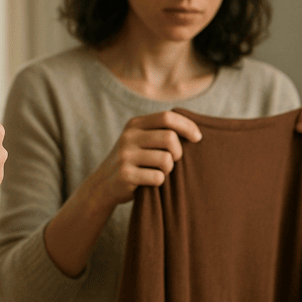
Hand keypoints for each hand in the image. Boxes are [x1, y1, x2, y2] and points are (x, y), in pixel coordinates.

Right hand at [85, 111, 201, 209]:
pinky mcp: (125, 174)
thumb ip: (160, 131)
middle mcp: (128, 137)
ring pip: (166, 159)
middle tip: (173, 161)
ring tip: (159, 172)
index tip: (197, 138)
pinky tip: (149, 182)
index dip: (187, 126)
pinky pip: (157, 177)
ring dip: (169, 169)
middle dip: (178, 152)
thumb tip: (196, 131)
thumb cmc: (133, 161)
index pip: (167, 117)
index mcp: (134, 124)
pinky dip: (159, 182)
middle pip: (169, 138)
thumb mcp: (140, 140)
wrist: (104, 184)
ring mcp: (125, 156)